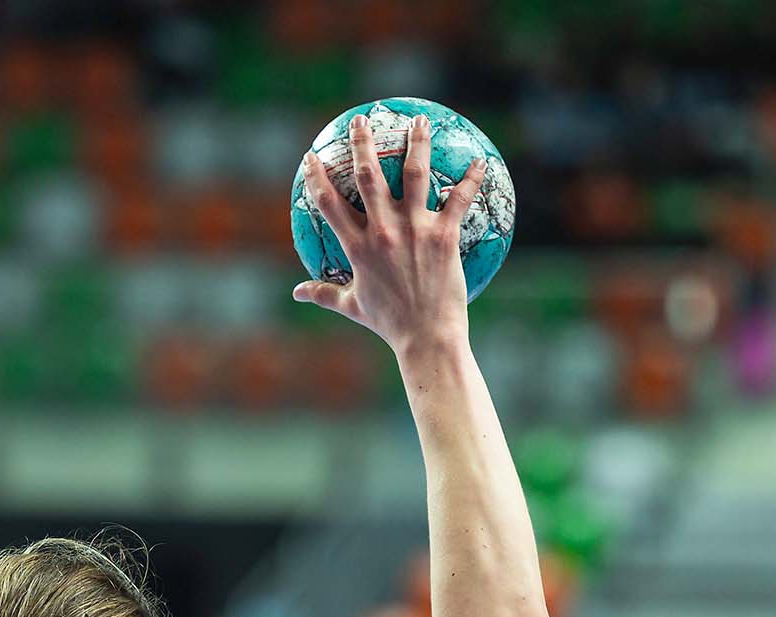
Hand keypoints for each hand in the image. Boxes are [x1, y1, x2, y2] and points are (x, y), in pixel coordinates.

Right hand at [293, 113, 484, 353]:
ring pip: (414, 174)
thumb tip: (296, 293)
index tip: (312, 156)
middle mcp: (383, 231)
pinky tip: (479, 161)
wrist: (426, 338)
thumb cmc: (389, 324)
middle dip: (362, 143)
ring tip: (418, 120)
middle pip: (367, 175)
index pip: (328, 202)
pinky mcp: (444, 236)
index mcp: (357, 246)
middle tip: (362, 120)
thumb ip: (324, 293)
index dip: (317, 176)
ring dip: (416, 142)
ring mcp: (415, 230)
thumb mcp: (352, 306)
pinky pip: (459, 199)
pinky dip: (471, 179)